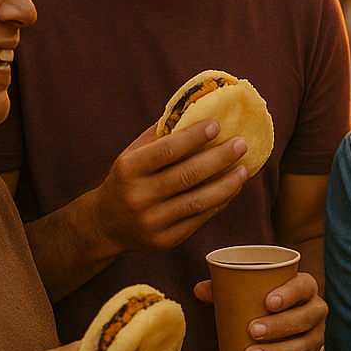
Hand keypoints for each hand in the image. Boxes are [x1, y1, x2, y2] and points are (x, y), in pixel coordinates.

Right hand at [87, 122, 248, 256]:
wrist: (106, 225)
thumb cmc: (127, 179)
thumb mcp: (132, 154)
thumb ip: (160, 135)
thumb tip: (196, 109)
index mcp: (128, 169)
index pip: (167, 151)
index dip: (194, 137)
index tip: (218, 125)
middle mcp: (137, 196)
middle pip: (188, 175)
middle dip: (220, 158)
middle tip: (242, 144)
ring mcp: (151, 221)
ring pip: (198, 201)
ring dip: (227, 184)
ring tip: (244, 169)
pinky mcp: (165, 240)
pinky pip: (199, 219)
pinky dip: (219, 202)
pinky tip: (232, 189)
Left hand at [193, 272, 327, 350]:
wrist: (275, 321)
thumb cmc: (259, 301)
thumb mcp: (245, 292)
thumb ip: (223, 289)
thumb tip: (199, 290)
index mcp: (305, 288)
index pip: (304, 287)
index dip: (290, 294)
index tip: (267, 302)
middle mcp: (316, 311)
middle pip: (305, 319)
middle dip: (280, 327)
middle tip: (252, 331)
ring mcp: (315, 337)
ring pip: (302, 347)